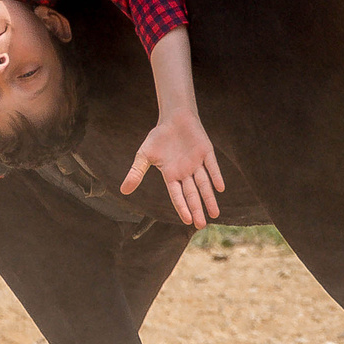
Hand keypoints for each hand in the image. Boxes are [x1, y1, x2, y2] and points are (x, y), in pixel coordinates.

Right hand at [122, 111, 224, 227]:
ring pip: (204, 184)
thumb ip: (135, 173)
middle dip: (197, 209)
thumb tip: (123, 191)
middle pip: (192, 194)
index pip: (177, 195)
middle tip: (201, 225)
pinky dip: (215, 176)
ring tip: (215, 214)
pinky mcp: (206, 151)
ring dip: (209, 198)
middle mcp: (185, 173)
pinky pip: (212, 166)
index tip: (188, 220)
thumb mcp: (143, 156)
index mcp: (171, 175)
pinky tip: (220, 188)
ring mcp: (197, 163)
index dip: (183, 207)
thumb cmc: (158, 138)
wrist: (173, 118)